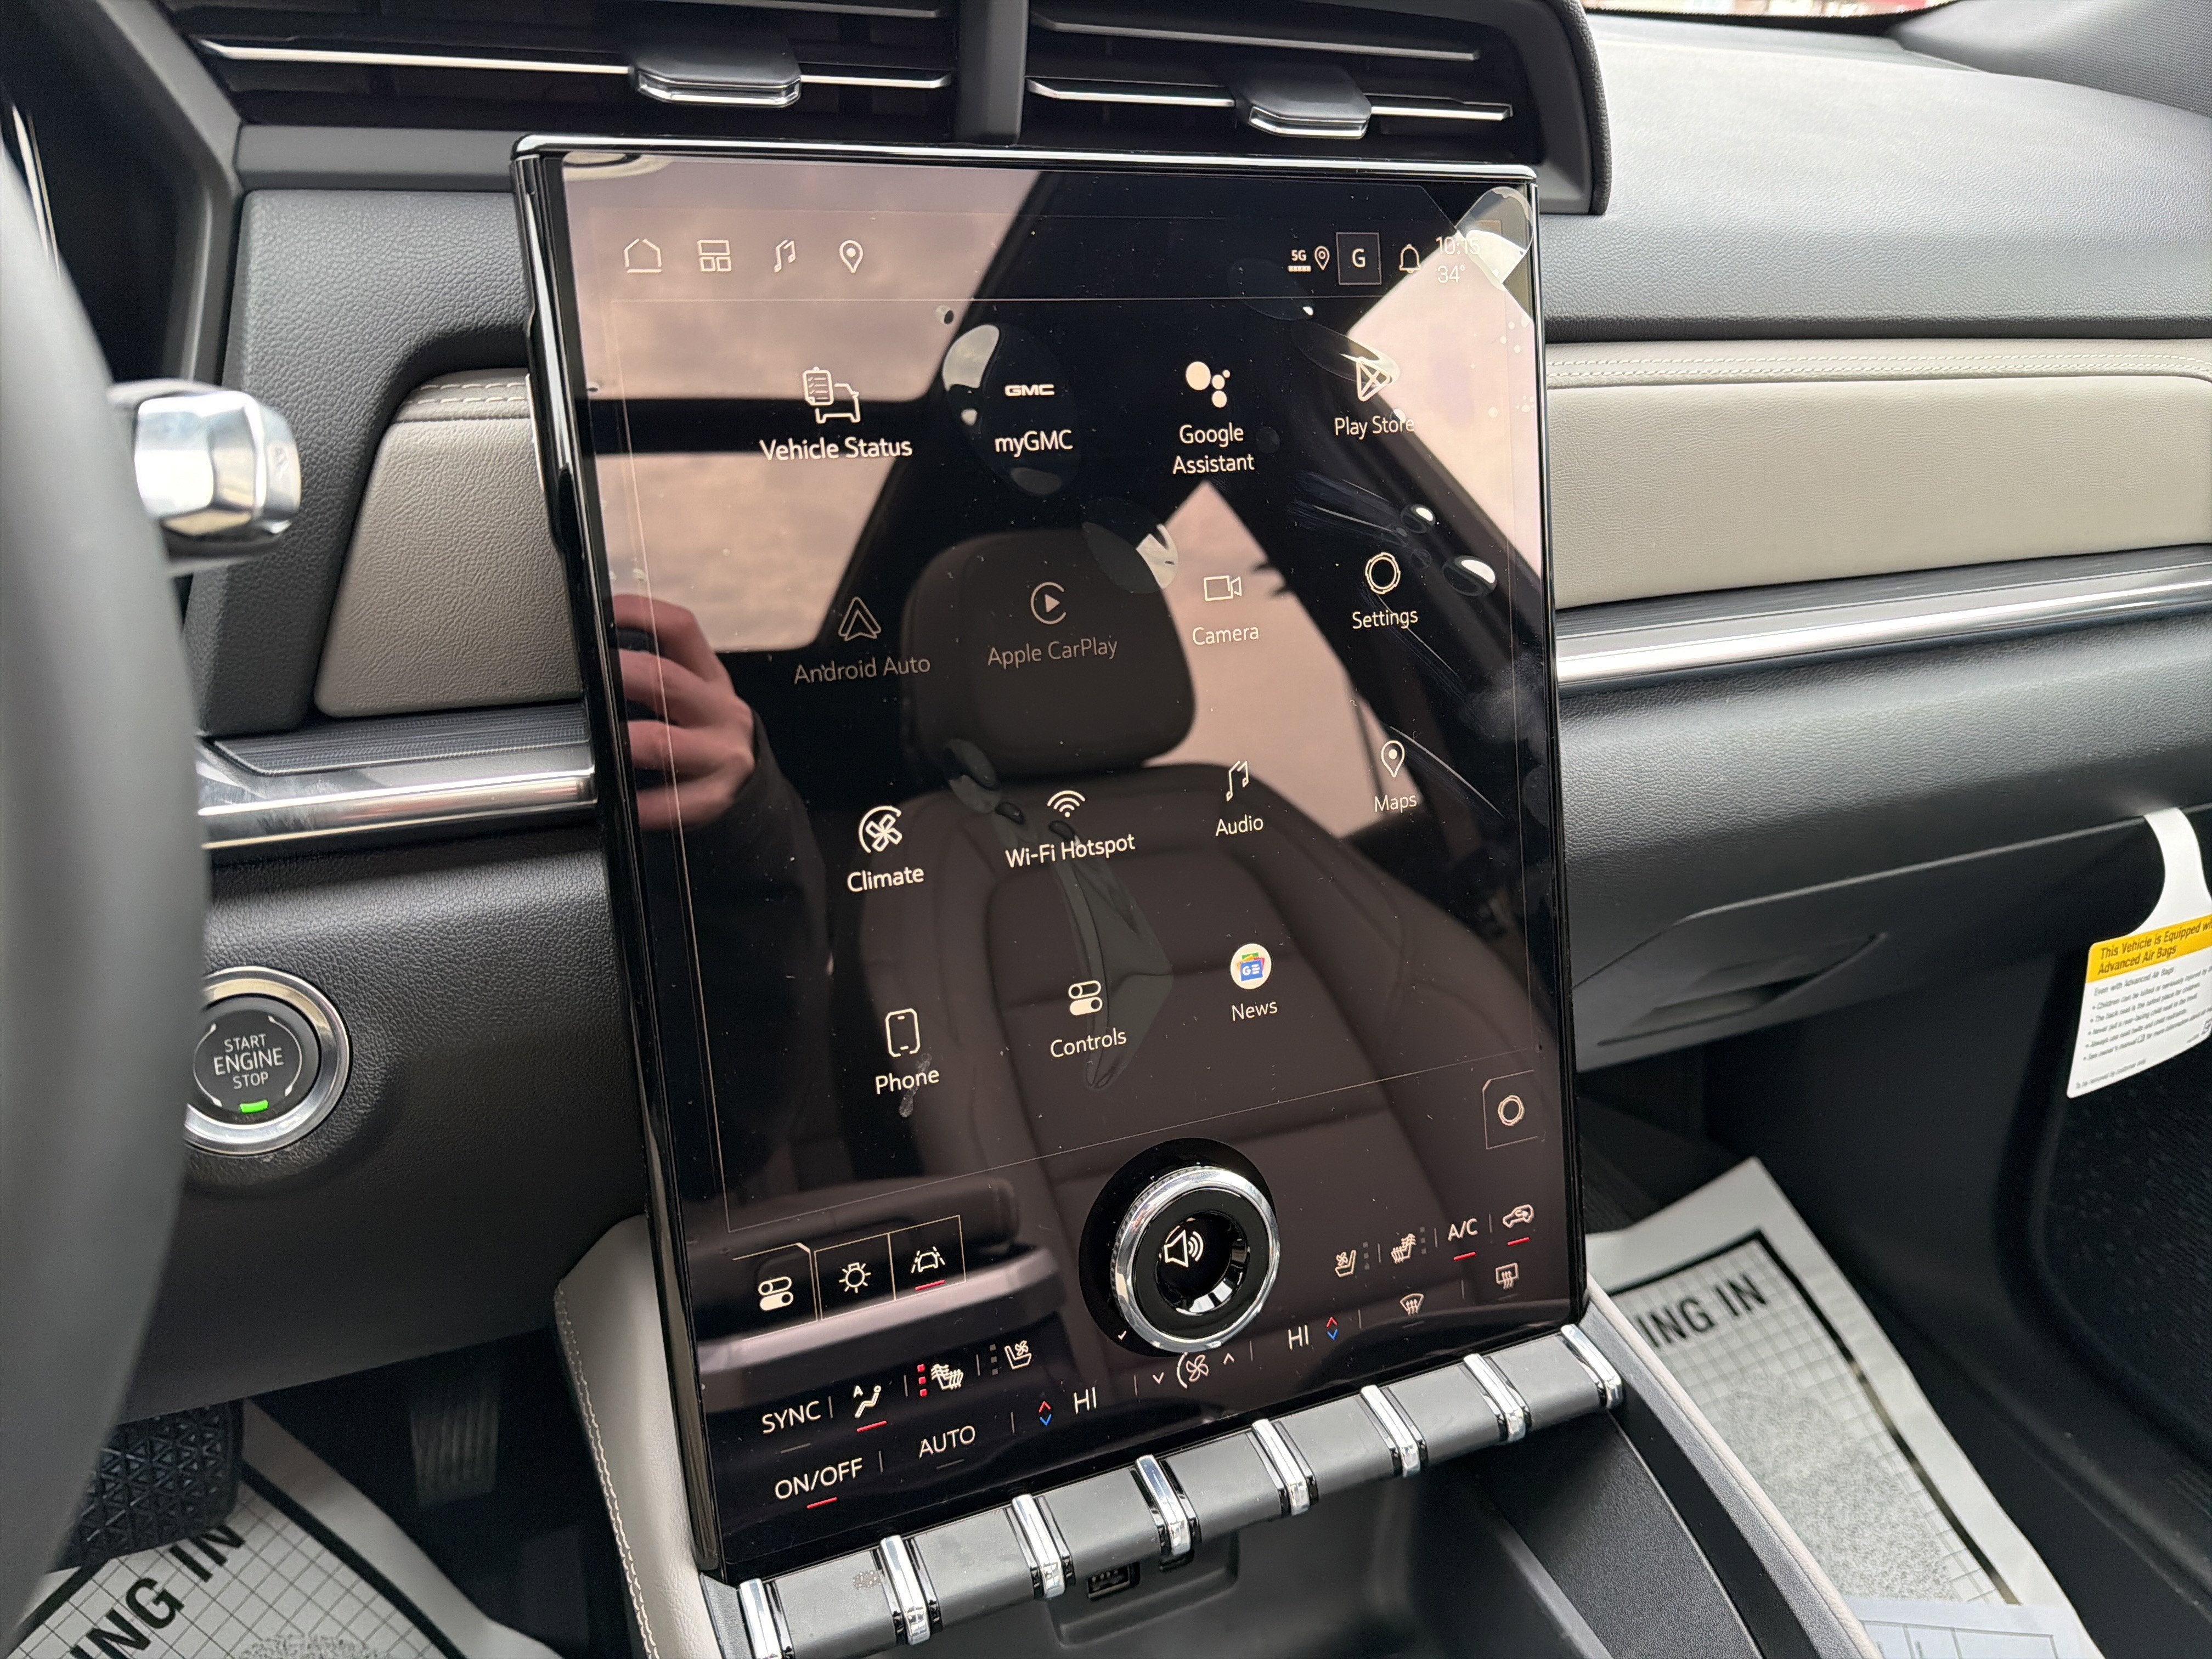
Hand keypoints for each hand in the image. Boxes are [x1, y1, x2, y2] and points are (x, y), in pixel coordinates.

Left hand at [611, 593, 756, 831]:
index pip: (680, 629)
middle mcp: (719, 711)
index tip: (603, 611)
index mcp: (710, 677)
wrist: (750, 783)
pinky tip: (622, 801)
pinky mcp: (714, 797)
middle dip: (624, 673)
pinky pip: (672, 803)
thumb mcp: (697, 693)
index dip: (640, 614)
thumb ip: (658, 669)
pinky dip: (642, 804)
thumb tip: (594, 647)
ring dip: (627, 741)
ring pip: (664, 743)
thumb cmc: (707, 732)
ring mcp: (719, 755)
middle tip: (592, 673)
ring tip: (603, 741)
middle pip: (668, 681)